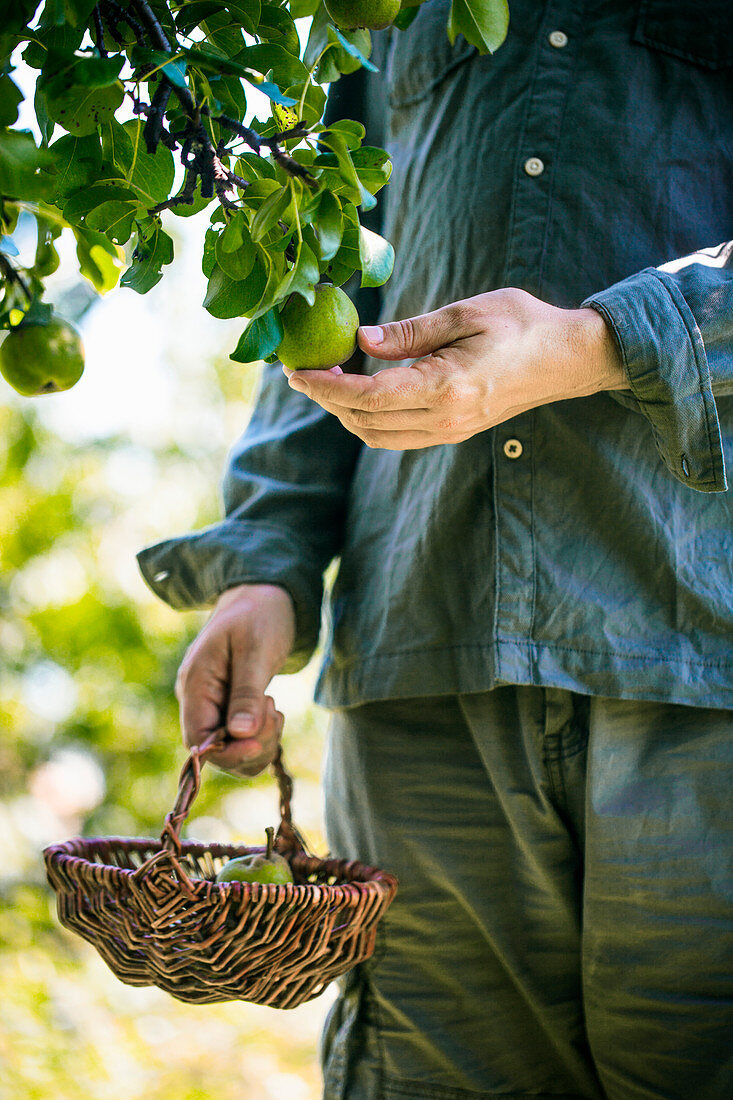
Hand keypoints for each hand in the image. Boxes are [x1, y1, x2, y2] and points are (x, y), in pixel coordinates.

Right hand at [175, 583, 295, 776]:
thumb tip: (240, 734)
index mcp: (195, 684)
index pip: (198, 739)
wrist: (264, 596)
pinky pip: (241, 739)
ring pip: (232, 750)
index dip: (228, 752)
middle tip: (274, 713)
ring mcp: (212, 705)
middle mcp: (197, 699)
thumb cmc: (259, 616)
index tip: (260, 743)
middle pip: (216, 751)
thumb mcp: (256, 650)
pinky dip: (262, 736)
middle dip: (250, 745)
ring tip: (273, 709)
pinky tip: (271, 712)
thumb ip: (247, 692)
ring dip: (260, 742)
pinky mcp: (229, 707)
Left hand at [284, 288, 626, 448]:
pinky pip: (396, 437)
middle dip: (326, 399)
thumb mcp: (464, 313)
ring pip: (377, 436)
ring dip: (345, 413)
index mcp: (446, 387)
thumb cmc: (521, 324)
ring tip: (328, 378)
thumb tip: (360, 340)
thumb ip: (409, 332)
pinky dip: (368, 419)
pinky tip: (361, 390)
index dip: (324, 387)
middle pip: (364, 422)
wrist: (566, 359)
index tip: (295, 371)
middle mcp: (444, 419)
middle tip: (304, 369)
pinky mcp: (452, 433)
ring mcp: (449, 432)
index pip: (367, 396)